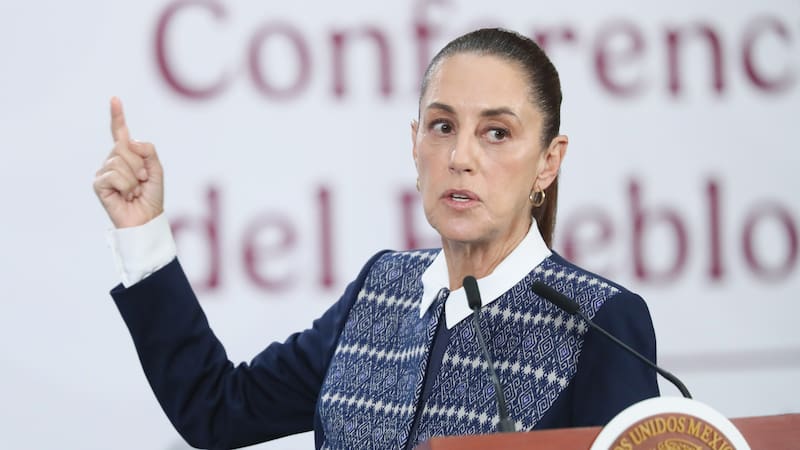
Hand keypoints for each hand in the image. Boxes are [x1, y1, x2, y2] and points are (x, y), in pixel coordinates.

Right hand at [93, 97, 163, 227]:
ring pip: (120, 162)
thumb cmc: (151, 196)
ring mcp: (105, 171)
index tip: (115, 99)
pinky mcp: (99, 184)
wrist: (146, 219)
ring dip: (134, 178)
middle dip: (139, 164)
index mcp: (128, 156)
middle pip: (124, 147)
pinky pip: (114, 175)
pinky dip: (126, 186)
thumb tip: (129, 141)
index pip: (120, 133)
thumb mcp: (156, 170)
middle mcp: (113, 160)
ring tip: (135, 191)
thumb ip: (148, 151)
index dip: (117, 116)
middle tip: (143, 181)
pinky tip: (126, 196)